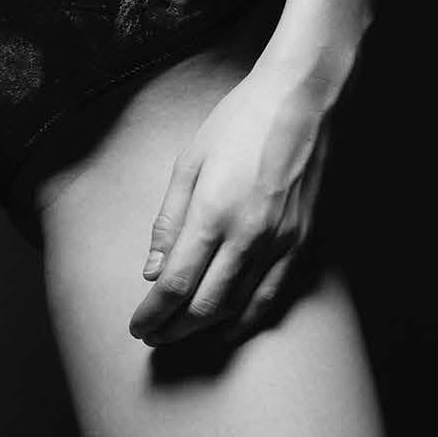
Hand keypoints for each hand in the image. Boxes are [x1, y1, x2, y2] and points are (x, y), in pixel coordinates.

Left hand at [128, 58, 336, 348]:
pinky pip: (272, 294)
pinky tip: (229, 328)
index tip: (137, 326)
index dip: (154, 312)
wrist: (300, 101)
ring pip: (238, 305)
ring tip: (182, 334)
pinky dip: (248, 319)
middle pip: (205, 303)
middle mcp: (246, 235)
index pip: (176, 283)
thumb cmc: (239, 121)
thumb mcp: (190, 160)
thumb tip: (153, 269)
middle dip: (174, 327)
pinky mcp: (300, 241)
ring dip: (206, 327)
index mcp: (212, 211)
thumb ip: (169, 219)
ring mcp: (278, 241)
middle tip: (153, 335)